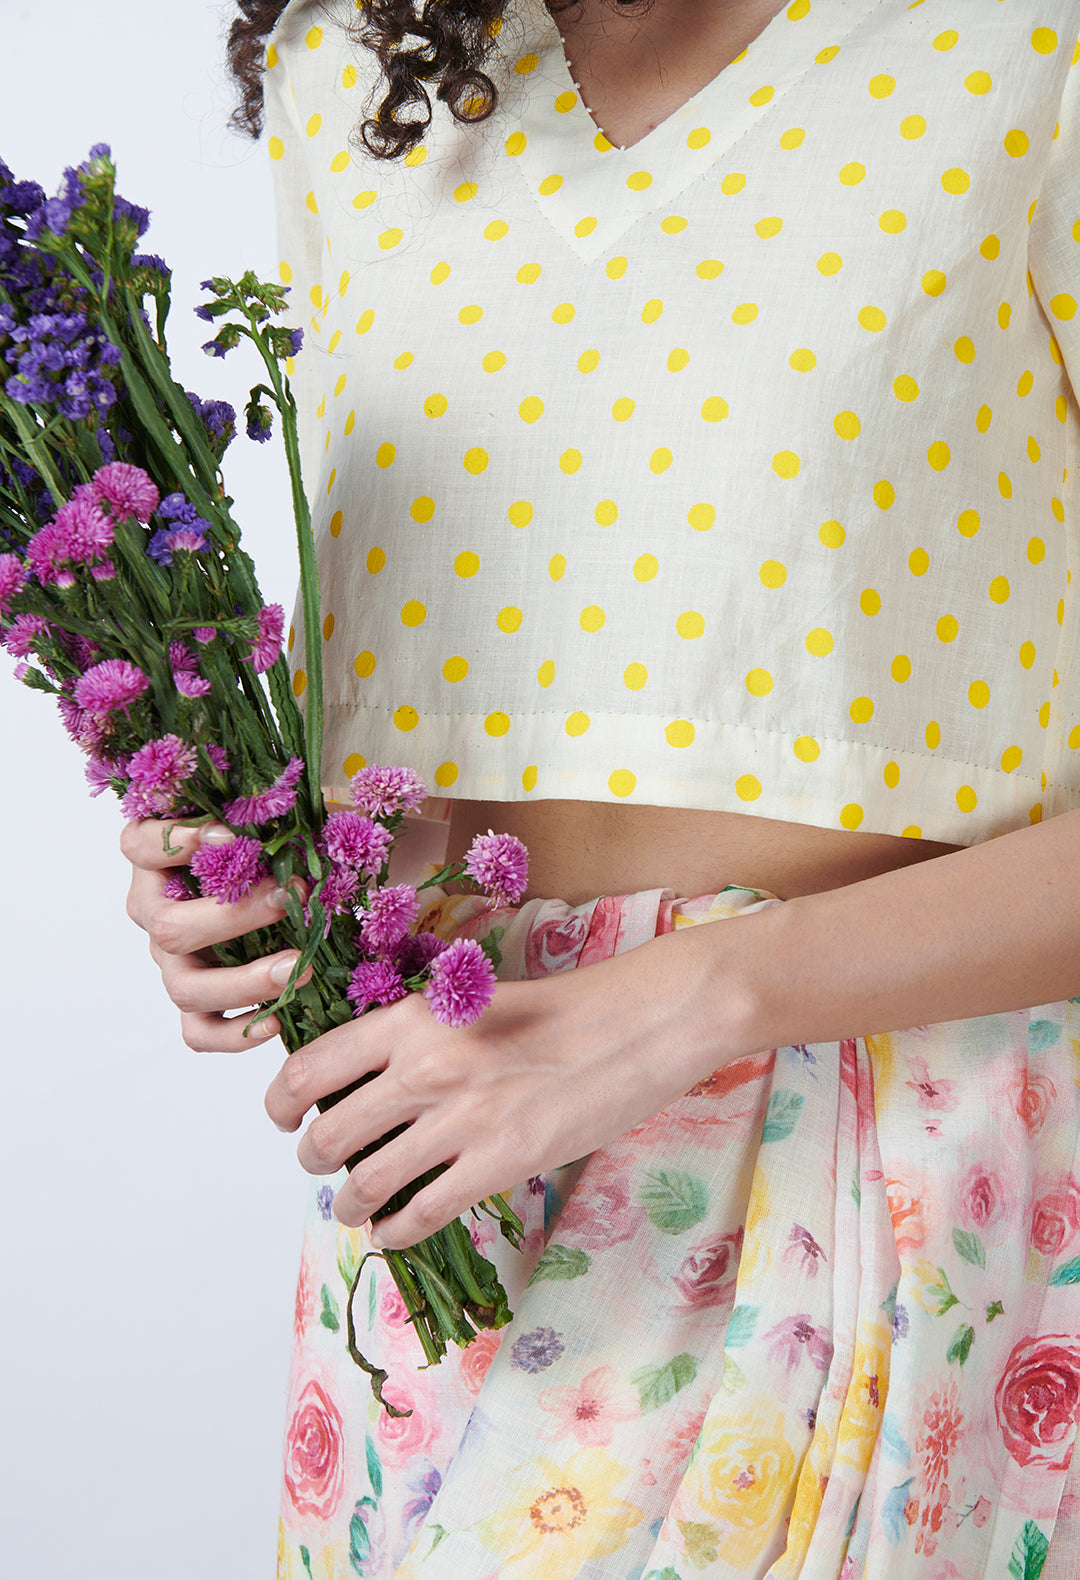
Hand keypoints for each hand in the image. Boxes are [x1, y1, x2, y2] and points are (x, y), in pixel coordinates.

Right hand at [121, 818, 310, 1050]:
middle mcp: (152, 912)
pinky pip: (198, 1033)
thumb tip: (315, 807)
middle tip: (288, 898)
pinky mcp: (194, 1000)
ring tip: (299, 967)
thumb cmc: (253, 836)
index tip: (232, 834)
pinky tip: (277, 1022)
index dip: (180, 841)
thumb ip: (263, 808)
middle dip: (233, 917)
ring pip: (184, 989)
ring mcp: (169, 961)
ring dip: (244, 982)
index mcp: (153, 860)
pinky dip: (234, 1035)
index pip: (140, 845)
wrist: (256, 881)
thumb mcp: (253, 813)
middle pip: (169, 929)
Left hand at [263, 928, 738, 1247]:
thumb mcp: (469, 1000)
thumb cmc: (560, 1008)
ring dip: (349, 1205)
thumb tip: (364, 1082)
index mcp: (410, 1019)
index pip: (308, 1069)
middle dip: (314, 1161)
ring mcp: (460, 1120)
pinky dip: (395, 1232)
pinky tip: (395, 1231)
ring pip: (365, 1183)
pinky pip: (421, 1214)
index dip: (282, 1103)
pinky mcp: (499, 1163)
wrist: (634, 1025)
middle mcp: (423, 1068)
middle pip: (327, 1135)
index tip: (286, 1117)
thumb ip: (414, 1036)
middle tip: (324, 1165)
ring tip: (354, 1208)